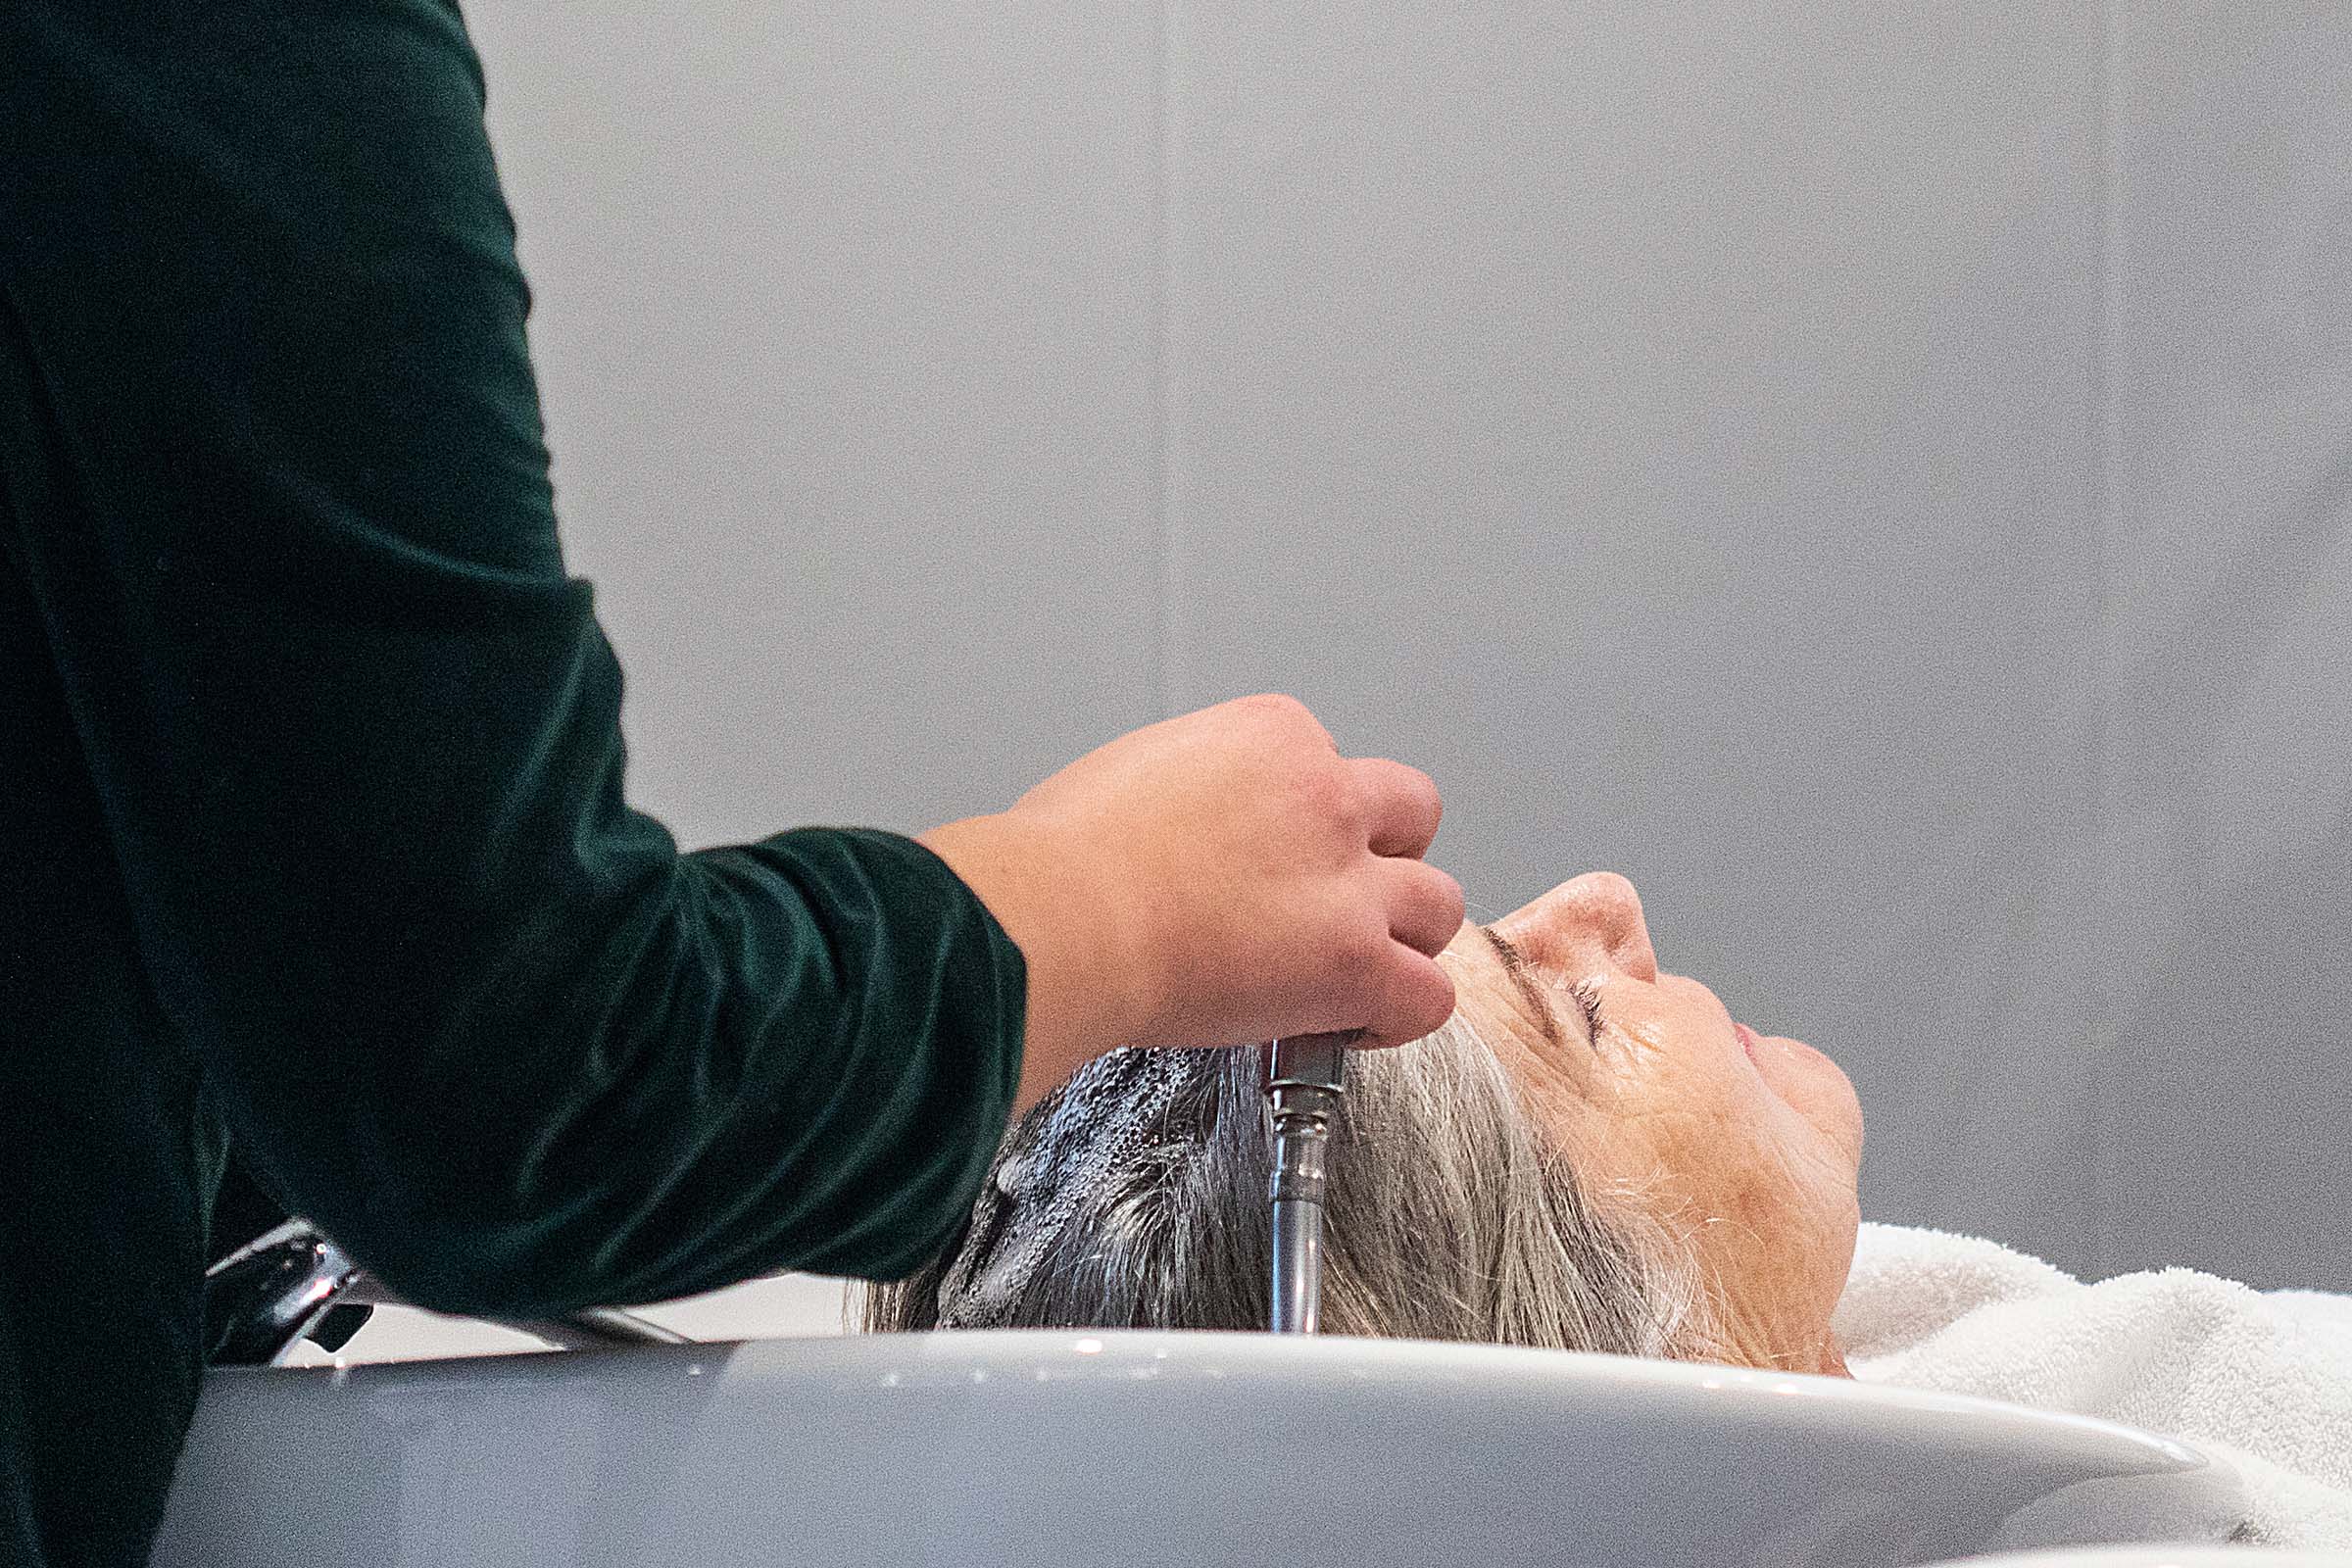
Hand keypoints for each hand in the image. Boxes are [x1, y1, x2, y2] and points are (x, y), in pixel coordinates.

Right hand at [919, 694, 1463, 1110]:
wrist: (1061, 917)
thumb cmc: (1062, 861)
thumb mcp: (1133, 775)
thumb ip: (1190, 793)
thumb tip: (1184, 837)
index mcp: (1272, 735)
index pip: (1333, 765)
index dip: (1311, 821)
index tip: (1279, 861)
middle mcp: (1324, 794)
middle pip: (1412, 814)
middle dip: (1385, 859)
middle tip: (1339, 904)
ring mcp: (1348, 880)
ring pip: (1439, 903)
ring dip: (1405, 938)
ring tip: (1357, 970)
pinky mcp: (1353, 961)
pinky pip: (1428, 995)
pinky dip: (1399, 1016)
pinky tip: (1352, 1025)